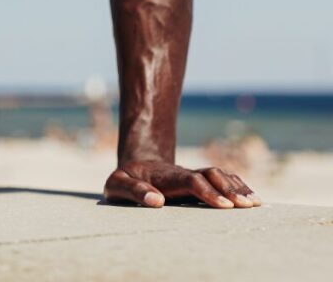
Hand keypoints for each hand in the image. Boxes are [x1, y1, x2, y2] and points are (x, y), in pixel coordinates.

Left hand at [104, 160, 261, 208]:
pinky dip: (238, 186)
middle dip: (229, 189)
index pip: (190, 180)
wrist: (134, 167)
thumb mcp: (117, 184)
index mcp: (165, 177)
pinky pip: (222, 180)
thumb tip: (156, 201)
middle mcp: (183, 174)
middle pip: (210, 174)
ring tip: (256, 204)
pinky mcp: (199, 182)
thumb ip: (134, 191)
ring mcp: (193, 176)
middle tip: (247, 206)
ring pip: (219, 175)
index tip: (224, 206)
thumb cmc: (124, 180)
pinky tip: (253, 198)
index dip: (207, 191)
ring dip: (237, 187)